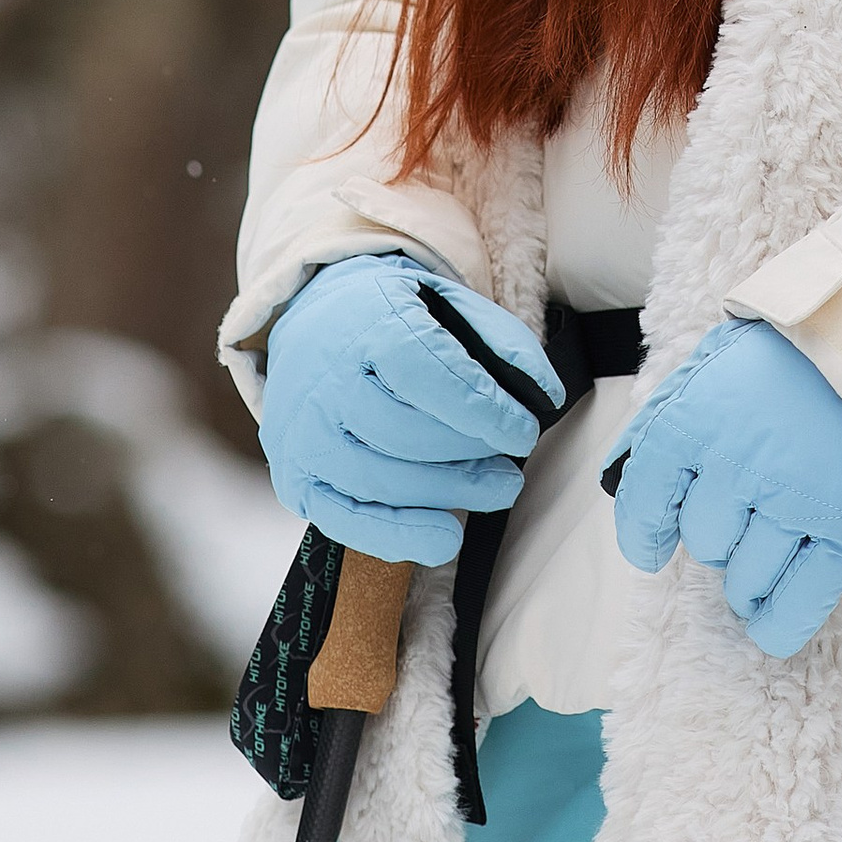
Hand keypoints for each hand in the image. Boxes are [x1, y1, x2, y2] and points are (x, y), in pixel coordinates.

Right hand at [259, 254, 562, 566]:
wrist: (314, 324)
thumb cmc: (395, 320)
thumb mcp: (449, 305)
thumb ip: (502, 342)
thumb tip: (544, 395)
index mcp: (367, 323)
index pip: (425, 371)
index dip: (481, 408)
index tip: (524, 431)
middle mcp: (326, 380)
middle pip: (402, 432)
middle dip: (468, 456)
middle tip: (510, 469)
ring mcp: (304, 434)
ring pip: (377, 479)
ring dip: (446, 495)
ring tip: (495, 490)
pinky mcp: (297, 479)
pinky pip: (346, 520)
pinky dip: (398, 535)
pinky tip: (444, 535)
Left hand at [607, 318, 841, 657]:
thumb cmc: (791, 355)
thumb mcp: (713, 364)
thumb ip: (663, 420)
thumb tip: (619, 481)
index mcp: (699, 416)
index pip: (645, 498)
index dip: (642, 532)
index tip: (650, 548)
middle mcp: (742, 463)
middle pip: (704, 540)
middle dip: (715, 534)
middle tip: (741, 509)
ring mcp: (797, 499)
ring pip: (745, 578)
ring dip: (745, 577)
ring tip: (760, 554)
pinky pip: (801, 602)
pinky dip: (778, 622)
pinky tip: (767, 621)